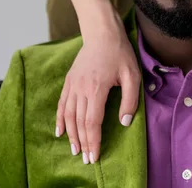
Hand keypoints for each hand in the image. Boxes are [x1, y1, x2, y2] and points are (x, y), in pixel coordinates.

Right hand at [55, 15, 140, 164]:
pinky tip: (60, 131)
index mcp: (97, 88)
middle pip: (79, 122)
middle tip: (86, 159)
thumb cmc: (120, 53)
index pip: (92, 122)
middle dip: (83, 143)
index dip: (93, 141)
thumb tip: (124, 122)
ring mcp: (73, 84)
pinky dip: (60, 119)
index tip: (94, 156)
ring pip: (68, 115)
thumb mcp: (132, 75)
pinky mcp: (69, 80)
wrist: (102, 33)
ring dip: (71, 135)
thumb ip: (129, 100)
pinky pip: (62, 104)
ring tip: (75, 150)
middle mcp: (81, 88)